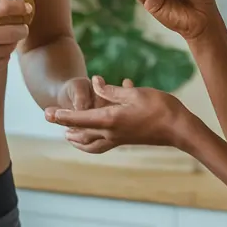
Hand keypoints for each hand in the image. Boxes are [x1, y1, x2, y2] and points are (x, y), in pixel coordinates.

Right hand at [0, 1, 29, 81]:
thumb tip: (10, 8)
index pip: (2, 8)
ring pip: (8, 49)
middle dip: (22, 30)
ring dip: (11, 44)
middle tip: (23, 28)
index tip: (27, 7)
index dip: (19, 6)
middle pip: (12, 32)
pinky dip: (3, 57)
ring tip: (7, 41)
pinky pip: (1, 63)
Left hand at [44, 77, 187, 152]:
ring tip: (69, 133)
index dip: (62, 115)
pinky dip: (94, 140)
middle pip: (80, 133)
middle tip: (52, 118)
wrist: (179, 129)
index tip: (47, 113)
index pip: (79, 118)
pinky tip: (97, 130)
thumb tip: (94, 82)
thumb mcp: (134, 93)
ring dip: (78, 138)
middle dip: (65, 126)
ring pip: (91, 143)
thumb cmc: (160, 108)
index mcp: (110, 120)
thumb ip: (111, 90)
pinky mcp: (127, 140)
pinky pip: (104, 143)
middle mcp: (111, 133)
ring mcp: (119, 139)